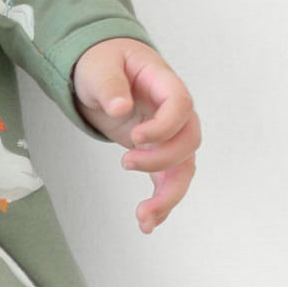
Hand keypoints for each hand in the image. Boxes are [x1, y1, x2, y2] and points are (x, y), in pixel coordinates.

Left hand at [70, 37, 200, 232]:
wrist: (103, 70)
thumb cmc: (103, 61)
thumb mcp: (98, 66)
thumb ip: (110, 85)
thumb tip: (121, 108)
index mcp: (163, 83)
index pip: (181, 104)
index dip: (164, 126)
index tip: (135, 138)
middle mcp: (174, 112)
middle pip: (189, 140)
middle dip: (162, 160)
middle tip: (126, 163)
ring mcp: (169, 135)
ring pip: (184, 169)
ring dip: (168, 196)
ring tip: (143, 218)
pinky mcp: (158, 153)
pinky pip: (169, 181)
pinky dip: (161, 204)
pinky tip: (148, 225)